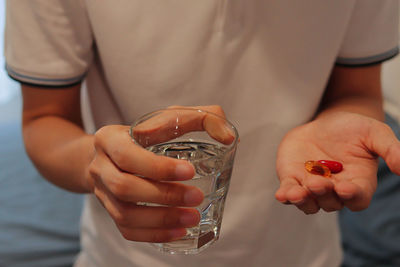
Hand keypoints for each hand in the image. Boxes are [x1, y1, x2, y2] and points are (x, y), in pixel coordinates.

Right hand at [87, 105, 228, 241]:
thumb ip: (201, 117)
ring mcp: (102, 192)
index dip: (157, 167)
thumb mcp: (170, 117)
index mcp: (109, 138)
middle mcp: (100, 166)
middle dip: (164, 196)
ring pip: (124, 214)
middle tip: (197, 197)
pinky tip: (178, 232)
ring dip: (160, 220)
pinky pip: (126, 230)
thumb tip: (228, 137)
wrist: (112, 151)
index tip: (190, 171)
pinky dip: (153, 234)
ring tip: (192, 218)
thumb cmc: (148, 133)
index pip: (128, 155)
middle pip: (124, 187)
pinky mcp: (110, 210)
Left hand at [275, 111, 399, 213]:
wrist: (325, 123)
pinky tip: (281, 195)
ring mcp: (312, 187)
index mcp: (358, 183)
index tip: (345, 188)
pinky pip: (289, 192)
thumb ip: (391, 149)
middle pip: (331, 202)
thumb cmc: (353, 129)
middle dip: (324, 194)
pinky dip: (286, 196)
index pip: (358, 198)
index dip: (352, 196)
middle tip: (317, 182)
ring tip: (297, 192)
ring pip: (309, 203)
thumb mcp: (374, 133)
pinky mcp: (293, 179)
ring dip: (303, 200)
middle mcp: (335, 190)